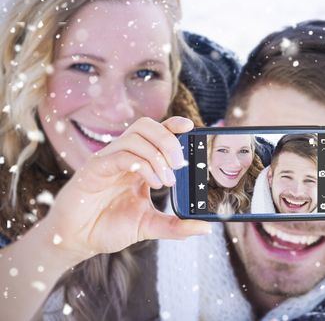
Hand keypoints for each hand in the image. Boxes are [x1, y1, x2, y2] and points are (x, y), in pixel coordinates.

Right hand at [42, 116, 209, 263]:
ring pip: (135, 137)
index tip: (190, 127)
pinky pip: (120, 154)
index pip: (156, 133)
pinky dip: (141, 164)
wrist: (78, 240)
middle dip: (169, 140)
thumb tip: (205, 227)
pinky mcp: (94, 169)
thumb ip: (176, 226)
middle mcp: (124, 157)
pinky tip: (152, 182)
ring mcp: (108, 160)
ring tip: (166, 180)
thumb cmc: (109, 227)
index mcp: (138, 164)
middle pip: (147, 127)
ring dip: (157, 155)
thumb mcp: (149, 226)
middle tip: (180, 164)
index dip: (172, 125)